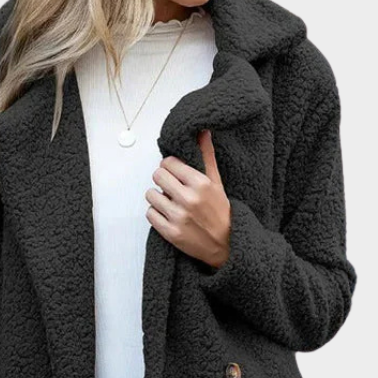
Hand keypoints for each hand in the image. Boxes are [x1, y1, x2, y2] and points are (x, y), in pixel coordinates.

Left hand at [145, 129, 230, 268]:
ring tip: (170, 201)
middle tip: (171, 187)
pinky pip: (150, 214)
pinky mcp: (171, 233)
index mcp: (201, 183)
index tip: (176, 173)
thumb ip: (206, 156)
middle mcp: (189, 199)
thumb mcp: (217, 182)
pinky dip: (156, 213)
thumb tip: (203, 132)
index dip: (170, 166)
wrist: (227, 244)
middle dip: (163, 179)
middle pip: (157, 175)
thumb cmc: (221, 212)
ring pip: (150, 194)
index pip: (169, 162)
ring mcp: (178, 217)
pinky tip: (168, 214)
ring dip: (158, 197)